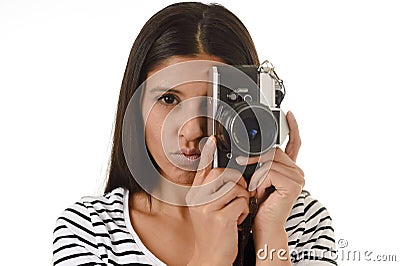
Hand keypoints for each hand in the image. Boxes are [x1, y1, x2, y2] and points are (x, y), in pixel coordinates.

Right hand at [186, 136, 249, 265]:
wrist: (211, 256)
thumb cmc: (214, 230)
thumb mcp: (207, 206)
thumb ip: (211, 186)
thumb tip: (220, 164)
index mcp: (196, 192)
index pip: (202, 167)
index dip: (207, 152)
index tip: (212, 138)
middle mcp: (198, 198)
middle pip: (224, 173)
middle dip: (237, 182)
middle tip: (238, 196)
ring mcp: (206, 208)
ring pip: (235, 187)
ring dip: (242, 198)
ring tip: (236, 210)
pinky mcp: (219, 218)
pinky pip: (240, 202)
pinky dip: (244, 210)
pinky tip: (237, 219)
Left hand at [236, 111, 304, 232]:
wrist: (262, 225)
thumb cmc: (257, 204)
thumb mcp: (255, 178)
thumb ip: (258, 163)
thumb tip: (246, 151)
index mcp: (289, 168)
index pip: (293, 143)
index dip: (292, 127)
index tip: (289, 114)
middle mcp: (297, 171)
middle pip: (273, 150)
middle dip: (254, 161)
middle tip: (246, 175)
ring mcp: (297, 177)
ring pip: (269, 160)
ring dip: (255, 175)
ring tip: (255, 190)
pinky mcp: (293, 184)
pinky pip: (268, 171)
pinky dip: (258, 180)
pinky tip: (260, 192)